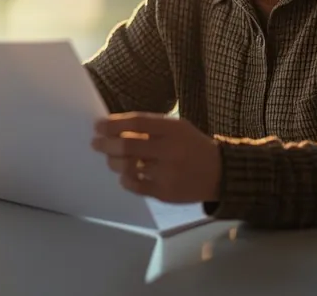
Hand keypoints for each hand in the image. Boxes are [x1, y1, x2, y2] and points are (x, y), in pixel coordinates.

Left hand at [91, 112, 221, 203]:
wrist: (221, 174)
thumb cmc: (192, 146)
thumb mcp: (178, 128)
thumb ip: (150, 128)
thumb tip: (115, 129)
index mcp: (173, 130)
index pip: (136, 123)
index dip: (113, 124)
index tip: (98, 125)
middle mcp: (170, 151)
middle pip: (127, 146)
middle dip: (106, 144)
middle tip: (95, 143)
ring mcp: (167, 174)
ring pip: (128, 167)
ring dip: (113, 162)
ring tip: (111, 159)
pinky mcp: (165, 193)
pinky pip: (135, 186)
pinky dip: (125, 180)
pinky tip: (125, 175)